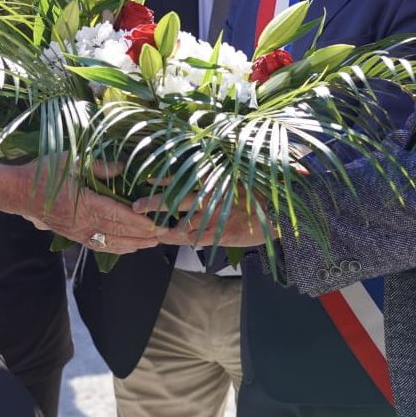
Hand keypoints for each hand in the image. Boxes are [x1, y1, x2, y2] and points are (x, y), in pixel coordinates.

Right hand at [0, 156, 165, 253]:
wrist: (17, 191)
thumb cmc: (44, 172)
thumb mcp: (72, 161)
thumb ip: (100, 166)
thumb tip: (124, 167)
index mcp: (83, 204)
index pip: (117, 216)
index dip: (138, 222)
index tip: (156, 224)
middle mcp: (81, 223)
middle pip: (117, 232)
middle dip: (141, 235)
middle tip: (162, 236)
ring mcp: (75, 232)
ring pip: (108, 243)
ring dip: (131, 245)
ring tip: (150, 245)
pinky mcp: (71, 235)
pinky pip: (96, 245)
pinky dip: (114, 248)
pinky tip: (127, 248)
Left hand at [133, 191, 270, 247]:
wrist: (280, 212)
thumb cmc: (261, 193)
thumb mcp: (240, 181)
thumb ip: (220, 178)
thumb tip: (203, 177)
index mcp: (215, 181)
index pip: (183, 179)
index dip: (165, 181)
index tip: (149, 180)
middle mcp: (211, 197)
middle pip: (175, 199)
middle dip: (153, 203)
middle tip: (135, 206)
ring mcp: (214, 216)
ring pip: (181, 222)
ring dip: (163, 225)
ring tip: (148, 227)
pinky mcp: (219, 233)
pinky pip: (195, 238)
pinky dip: (182, 238)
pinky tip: (171, 239)